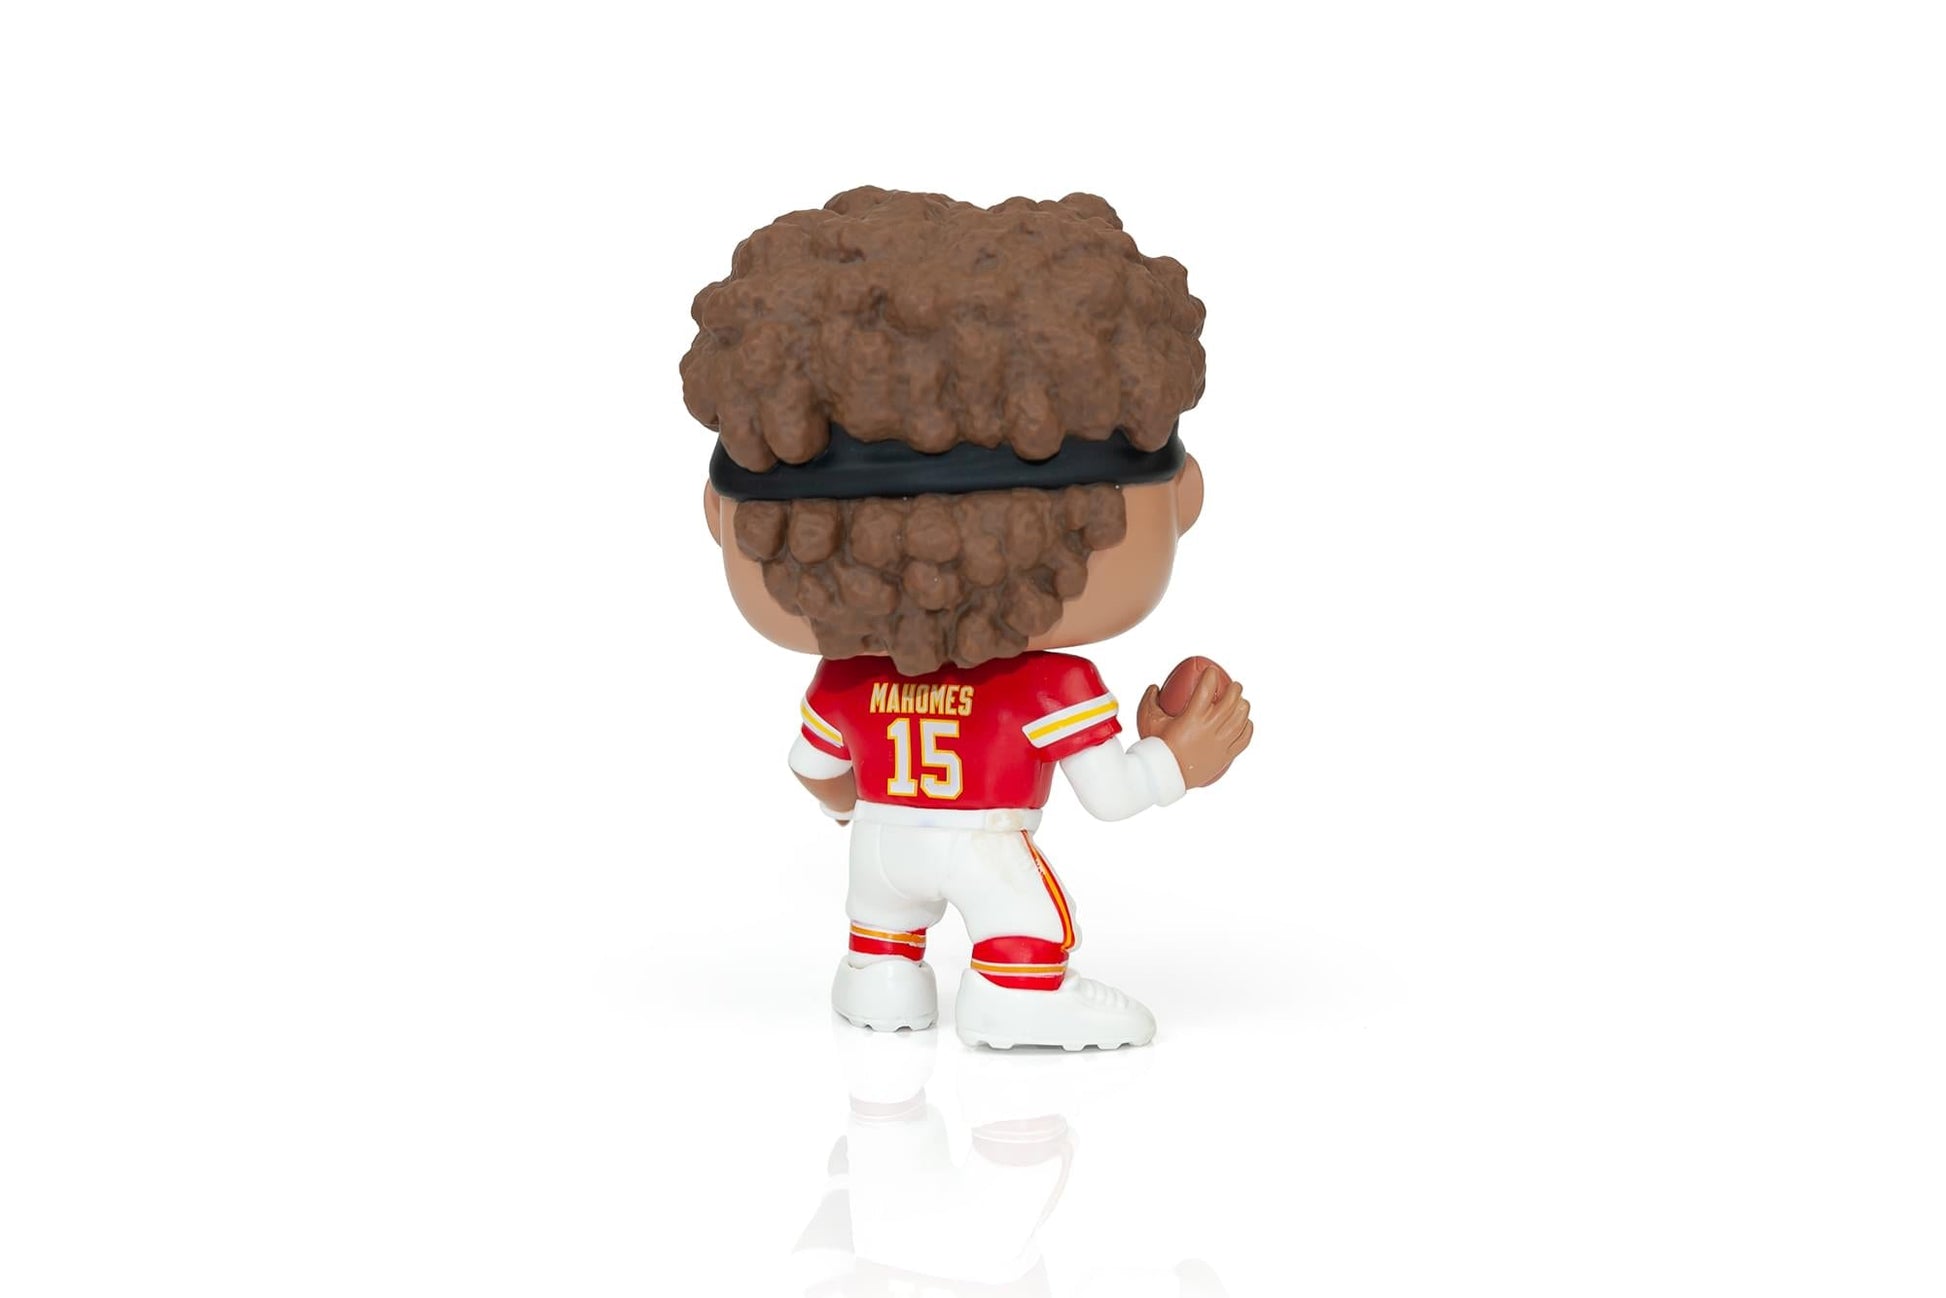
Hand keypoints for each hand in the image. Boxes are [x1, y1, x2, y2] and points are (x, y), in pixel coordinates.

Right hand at [1140, 670, 1251, 788]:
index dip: (1211, 676)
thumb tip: (1155, 687)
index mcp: (1192, 718)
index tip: (1212, 672)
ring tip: (1241, 701)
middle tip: (1234, 685)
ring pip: (1240, 719)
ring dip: (1243, 706)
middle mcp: (1210, 728)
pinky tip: (1246, 722)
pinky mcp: (1225, 756)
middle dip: (1235, 690)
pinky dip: (1247, 728)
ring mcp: (1220, 743)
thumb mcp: (1149, 721)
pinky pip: (1243, 740)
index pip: (1206, 690)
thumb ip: (1150, 701)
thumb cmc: (1156, 748)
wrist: (1165, 776)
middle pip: (1230, 702)